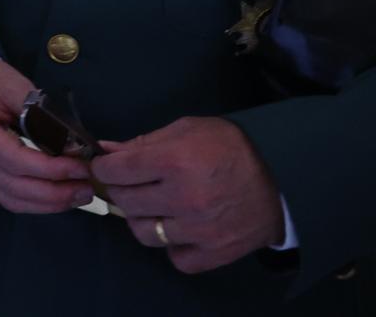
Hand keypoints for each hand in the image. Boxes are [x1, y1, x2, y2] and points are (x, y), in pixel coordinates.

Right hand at [0, 54, 91, 212]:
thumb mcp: (15, 86)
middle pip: (15, 186)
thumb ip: (43, 117)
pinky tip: (57, 196)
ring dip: (48, 203)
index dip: (52, 169)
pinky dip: (34, 202)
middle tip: (88, 188)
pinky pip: (7, 197)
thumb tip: (74, 148)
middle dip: (56, 192)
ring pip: (12, 199)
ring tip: (78, 195)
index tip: (82, 168)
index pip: (17, 160)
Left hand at [95, 118, 284, 272]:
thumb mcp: (187, 130)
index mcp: (175, 161)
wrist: (284, 175)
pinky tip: (180, 228)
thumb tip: (106, 150)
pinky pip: (175, 258)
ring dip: (143, 219)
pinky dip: (173, 246)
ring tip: (155, 207)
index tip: (107, 167)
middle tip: (131, 184)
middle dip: (120, 190)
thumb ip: (143, 141)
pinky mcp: (215, 252)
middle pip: (125, 202)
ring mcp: (200, 229)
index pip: (116, 171)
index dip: (104, 167)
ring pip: (144, 233)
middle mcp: (185, 198)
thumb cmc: (231, 147)